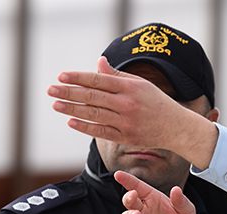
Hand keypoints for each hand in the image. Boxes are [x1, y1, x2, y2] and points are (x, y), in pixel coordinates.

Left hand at [48, 57, 216, 169]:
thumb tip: (98, 63)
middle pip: (93, 96)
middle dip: (69, 92)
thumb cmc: (156, 103)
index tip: (61, 76)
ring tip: (55, 104)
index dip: (78, 77)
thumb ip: (118, 76)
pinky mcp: (126, 137)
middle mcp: (127, 103)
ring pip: (94, 114)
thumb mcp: (140, 84)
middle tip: (51, 89)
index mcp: (130, 87)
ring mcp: (126, 121)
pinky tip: (71, 121)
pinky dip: (85, 126)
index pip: (99, 80)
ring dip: (72, 109)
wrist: (176, 127)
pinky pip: (102, 131)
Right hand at [116, 171, 197, 213]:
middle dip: (128, 197)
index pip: (137, 186)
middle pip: (129, 201)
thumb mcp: (187, 212)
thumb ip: (181, 201)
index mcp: (152, 199)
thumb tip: (176, 189)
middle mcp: (143, 210)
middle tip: (133, 195)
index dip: (127, 180)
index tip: (118, 174)